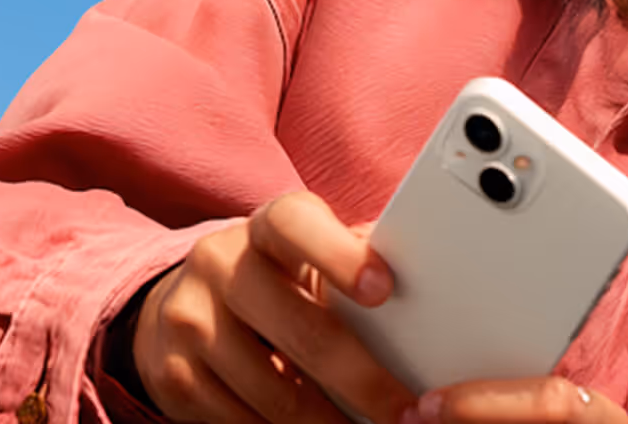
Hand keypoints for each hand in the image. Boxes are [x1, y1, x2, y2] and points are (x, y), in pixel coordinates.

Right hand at [129, 191, 627, 423]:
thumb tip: (456, 285)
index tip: (383, 288)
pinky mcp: (170, 375)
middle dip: (360, 378)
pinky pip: (235, 419)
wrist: (184, 301)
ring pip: (269, 388)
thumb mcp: (318, 255)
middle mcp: (222, 263)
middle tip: (405, 411)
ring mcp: (187, 320)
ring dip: (324, 421)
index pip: (298, 224)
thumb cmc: (288, 275)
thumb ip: (368, 260)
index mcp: (271, 223)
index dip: (337, 254)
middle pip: (297, 326)